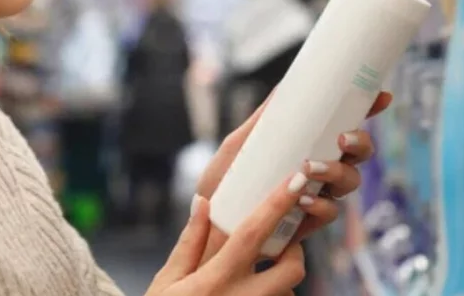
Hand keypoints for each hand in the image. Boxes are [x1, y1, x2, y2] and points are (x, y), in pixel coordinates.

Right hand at [146, 177, 305, 295]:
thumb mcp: (167, 281)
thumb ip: (190, 242)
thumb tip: (203, 202)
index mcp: (215, 280)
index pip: (253, 234)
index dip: (277, 204)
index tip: (296, 179)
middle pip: (292, 268)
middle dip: (294, 249)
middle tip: (280, 241)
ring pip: (289, 293)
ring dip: (280, 280)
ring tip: (255, 276)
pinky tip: (246, 295)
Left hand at [196, 91, 392, 238]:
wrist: (207, 222)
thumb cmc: (224, 181)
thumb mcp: (239, 144)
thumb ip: (261, 119)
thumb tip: (283, 88)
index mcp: (308, 144)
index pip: (344, 124)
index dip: (368, 109)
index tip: (382, 96)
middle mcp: (319, 168)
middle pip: (358, 153)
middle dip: (360, 143)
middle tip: (342, 138)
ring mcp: (317, 194)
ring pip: (349, 181)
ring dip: (338, 172)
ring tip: (310, 168)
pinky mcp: (307, 222)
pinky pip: (329, 212)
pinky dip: (322, 205)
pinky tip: (304, 199)